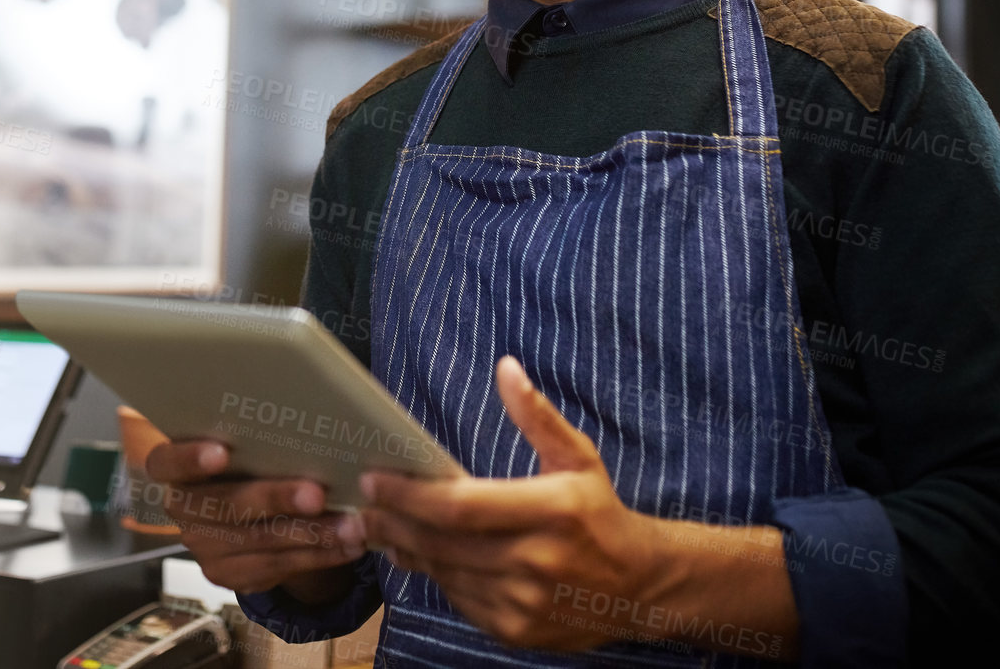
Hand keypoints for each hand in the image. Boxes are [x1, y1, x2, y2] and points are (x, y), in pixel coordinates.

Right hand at [144, 436, 366, 597]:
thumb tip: (309, 409)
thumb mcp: (244, 443)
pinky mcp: (227, 575)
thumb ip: (256, 436)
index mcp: (174, 468)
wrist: (242, 509)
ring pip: (260, 542)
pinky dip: (318, 556)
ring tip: (351, 525)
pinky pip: (276, 568)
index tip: (221, 452)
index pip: (167, 461)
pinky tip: (347, 545)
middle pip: (226, 506)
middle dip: (275, 499)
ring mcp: (202, 546)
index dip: (190, 458)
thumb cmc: (247, 460)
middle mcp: (182, 509)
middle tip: (316, 493)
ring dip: (311, 534)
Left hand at [358, 356, 665, 650]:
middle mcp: (535, 561)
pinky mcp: (515, 630)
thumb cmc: (600, 514)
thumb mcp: (578, 458)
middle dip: (393, 523)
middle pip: (442, 543)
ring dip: (406, 550)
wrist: (640, 588)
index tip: (374, 479)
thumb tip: (505, 368)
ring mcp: (524, 602)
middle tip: (359, 507)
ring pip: (445, 574)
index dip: (410, 495)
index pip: (461, 506)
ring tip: (378, 527)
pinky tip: (418, 555)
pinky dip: (436, 576)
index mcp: (551, 511)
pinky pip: (460, 600)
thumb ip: (537, 416)